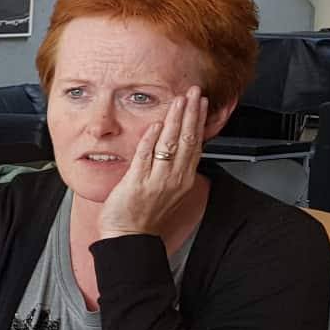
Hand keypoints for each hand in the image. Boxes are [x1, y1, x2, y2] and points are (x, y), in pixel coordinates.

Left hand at [99, 86, 205, 238]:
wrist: (129, 238)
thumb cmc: (144, 215)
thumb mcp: (165, 190)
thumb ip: (170, 169)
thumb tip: (172, 148)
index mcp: (182, 179)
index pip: (195, 144)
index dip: (198, 122)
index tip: (200, 104)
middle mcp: (174, 179)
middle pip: (187, 140)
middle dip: (191, 113)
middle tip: (194, 92)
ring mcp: (156, 181)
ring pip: (171, 145)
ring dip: (176, 120)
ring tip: (179, 101)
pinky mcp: (137, 183)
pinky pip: (146, 157)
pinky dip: (152, 139)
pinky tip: (157, 124)